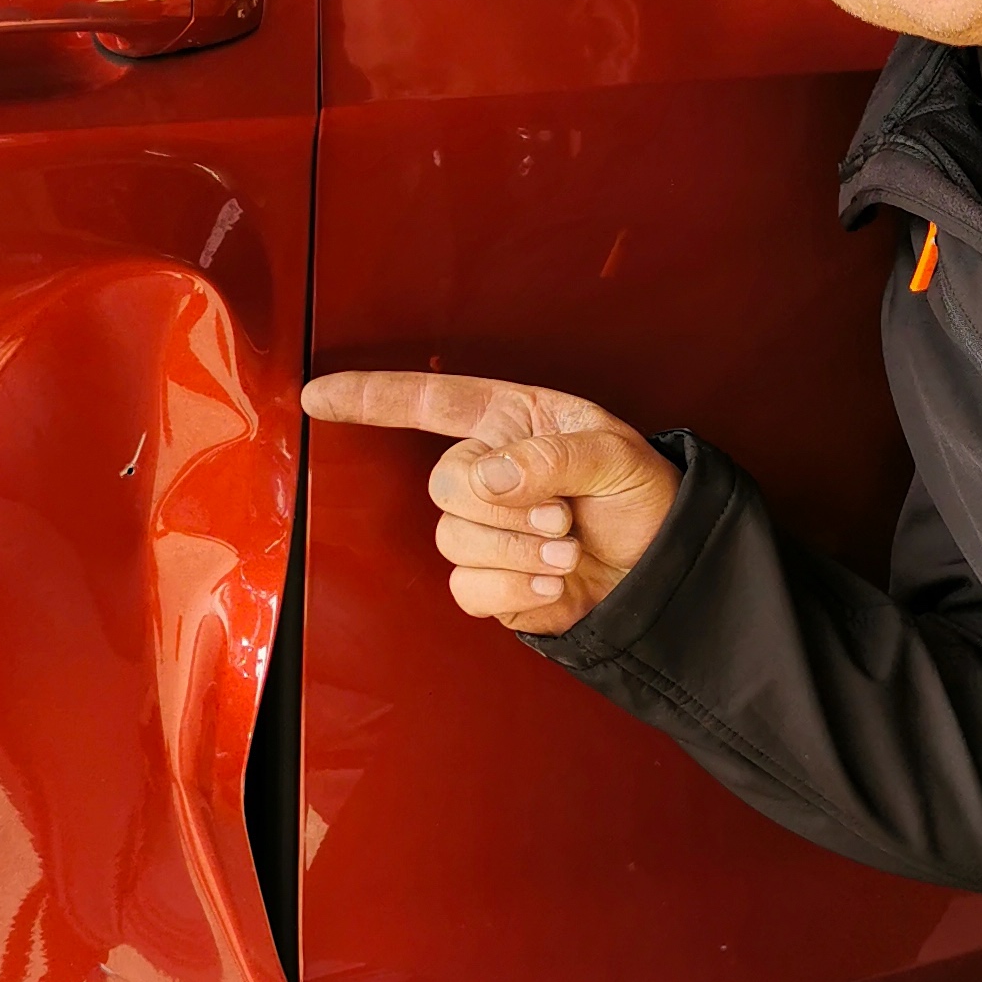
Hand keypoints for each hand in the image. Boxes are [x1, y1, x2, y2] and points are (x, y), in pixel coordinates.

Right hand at [301, 370, 679, 636]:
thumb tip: (487, 477)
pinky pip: (468, 586)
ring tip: (568, 547)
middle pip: (444, 483)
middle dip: (503, 506)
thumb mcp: (615, 456)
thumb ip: (551, 457)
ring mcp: (483, 528)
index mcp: (511, 421)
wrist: (662, 567)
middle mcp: (487, 470)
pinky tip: (554, 580)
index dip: (371, 397)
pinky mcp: (488, 580)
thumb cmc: (643, 495)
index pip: (430, 403)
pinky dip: (514, 586)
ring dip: (518, 549)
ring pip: (453, 539)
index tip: (318, 395)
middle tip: (563, 515)